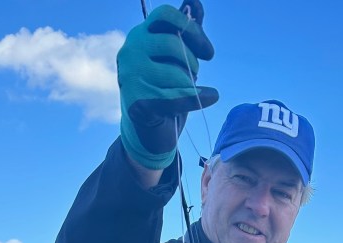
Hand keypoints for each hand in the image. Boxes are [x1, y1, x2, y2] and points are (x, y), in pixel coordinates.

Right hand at [117, 3, 217, 171]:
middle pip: (173, 44)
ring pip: (176, 74)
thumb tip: (195, 1)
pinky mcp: (138, 104)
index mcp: (139, 35)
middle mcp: (130, 52)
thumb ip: (185, 31)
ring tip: (192, 89)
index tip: (209, 53)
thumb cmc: (163, 88)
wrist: (147, 130)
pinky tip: (212, 96)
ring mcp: (131, 78)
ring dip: (192, 83)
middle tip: (197, 74)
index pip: (166, 15)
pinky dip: (199, 98)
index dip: (193, 30)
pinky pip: (177, 97)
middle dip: (193, 61)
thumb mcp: (174, 57)